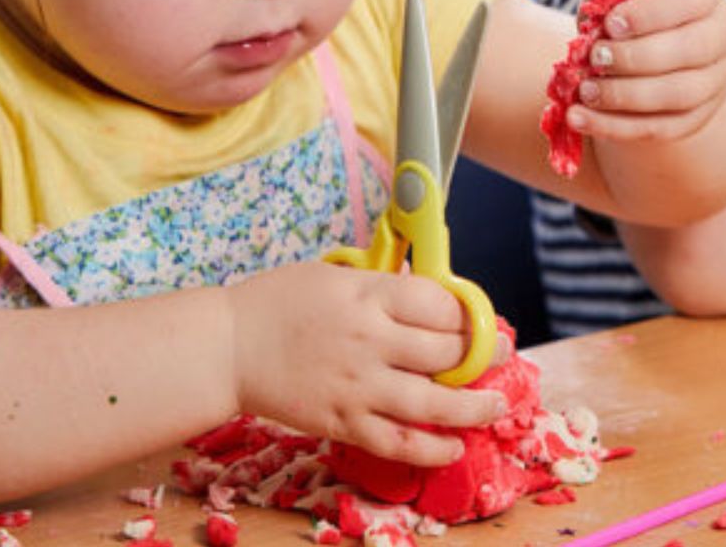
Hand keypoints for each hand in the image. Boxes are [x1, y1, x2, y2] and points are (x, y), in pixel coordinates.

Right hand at [227, 262, 506, 465]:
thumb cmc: (277, 302)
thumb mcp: (334, 276)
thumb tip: (430, 299)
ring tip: (495, 406)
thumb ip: (382, 289)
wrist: (226, 346)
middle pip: (446, 353)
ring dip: (474, 408)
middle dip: (482, 356)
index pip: (440, 305)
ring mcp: (357, 386)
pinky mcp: (342, 421)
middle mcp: (369, 341)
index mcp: (367, 296)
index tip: (477, 321)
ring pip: (433, 404)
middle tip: (498, 356)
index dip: (468, 315)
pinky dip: (432, 449)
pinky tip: (452, 446)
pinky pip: (397, 442)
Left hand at [566, 0, 725, 144]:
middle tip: (594, 57)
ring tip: (585, 91)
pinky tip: (579, 118)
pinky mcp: (694, 119)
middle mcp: (719, 39)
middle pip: (690, 50)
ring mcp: (713, 84)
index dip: (650, 12)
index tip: (610, 23)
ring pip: (678, 95)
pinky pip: (660, 128)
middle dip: (636, 57)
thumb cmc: (631, 16)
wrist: (648, 57)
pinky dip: (616, 126)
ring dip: (626, 95)